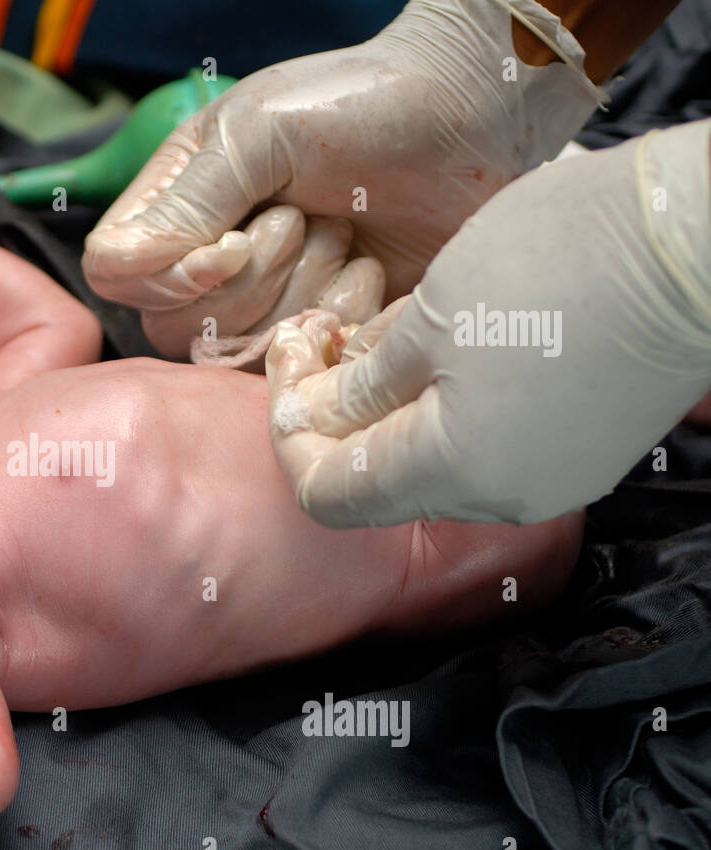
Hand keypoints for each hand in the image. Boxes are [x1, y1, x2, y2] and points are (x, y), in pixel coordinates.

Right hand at [82, 0, 603, 358]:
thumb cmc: (358, 104)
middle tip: (303, 219)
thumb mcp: (257, 133)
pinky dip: (337, 320)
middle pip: (173, 327)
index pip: (115, 274)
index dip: (167, 278)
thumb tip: (123, 269)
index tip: (234, 243)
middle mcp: (205, 260)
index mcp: (174, 203)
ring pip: (236, 351)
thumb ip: (186, 203)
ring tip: (343, 234)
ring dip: (300, 294)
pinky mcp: (315, 332)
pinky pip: (298, 366)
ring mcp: (261, 303)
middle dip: (251, 283)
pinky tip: (368, 273)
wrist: (469, 121)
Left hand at [264, 118, 710, 526]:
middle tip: (325, 335)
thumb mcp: (433, 316)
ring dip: (387, 406)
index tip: (291, 365)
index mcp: (452, 471)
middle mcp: (499, 496)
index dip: (290, 435)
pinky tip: (443, 342)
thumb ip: (360, 384)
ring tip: (381, 329)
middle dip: (333, 414)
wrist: (702, 242)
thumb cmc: (562, 263)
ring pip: (429, 461)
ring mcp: (547, 478)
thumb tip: (310, 418)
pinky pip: (483, 445)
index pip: (326, 495)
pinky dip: (443, 406)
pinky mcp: (578, 449)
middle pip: (376, 482)